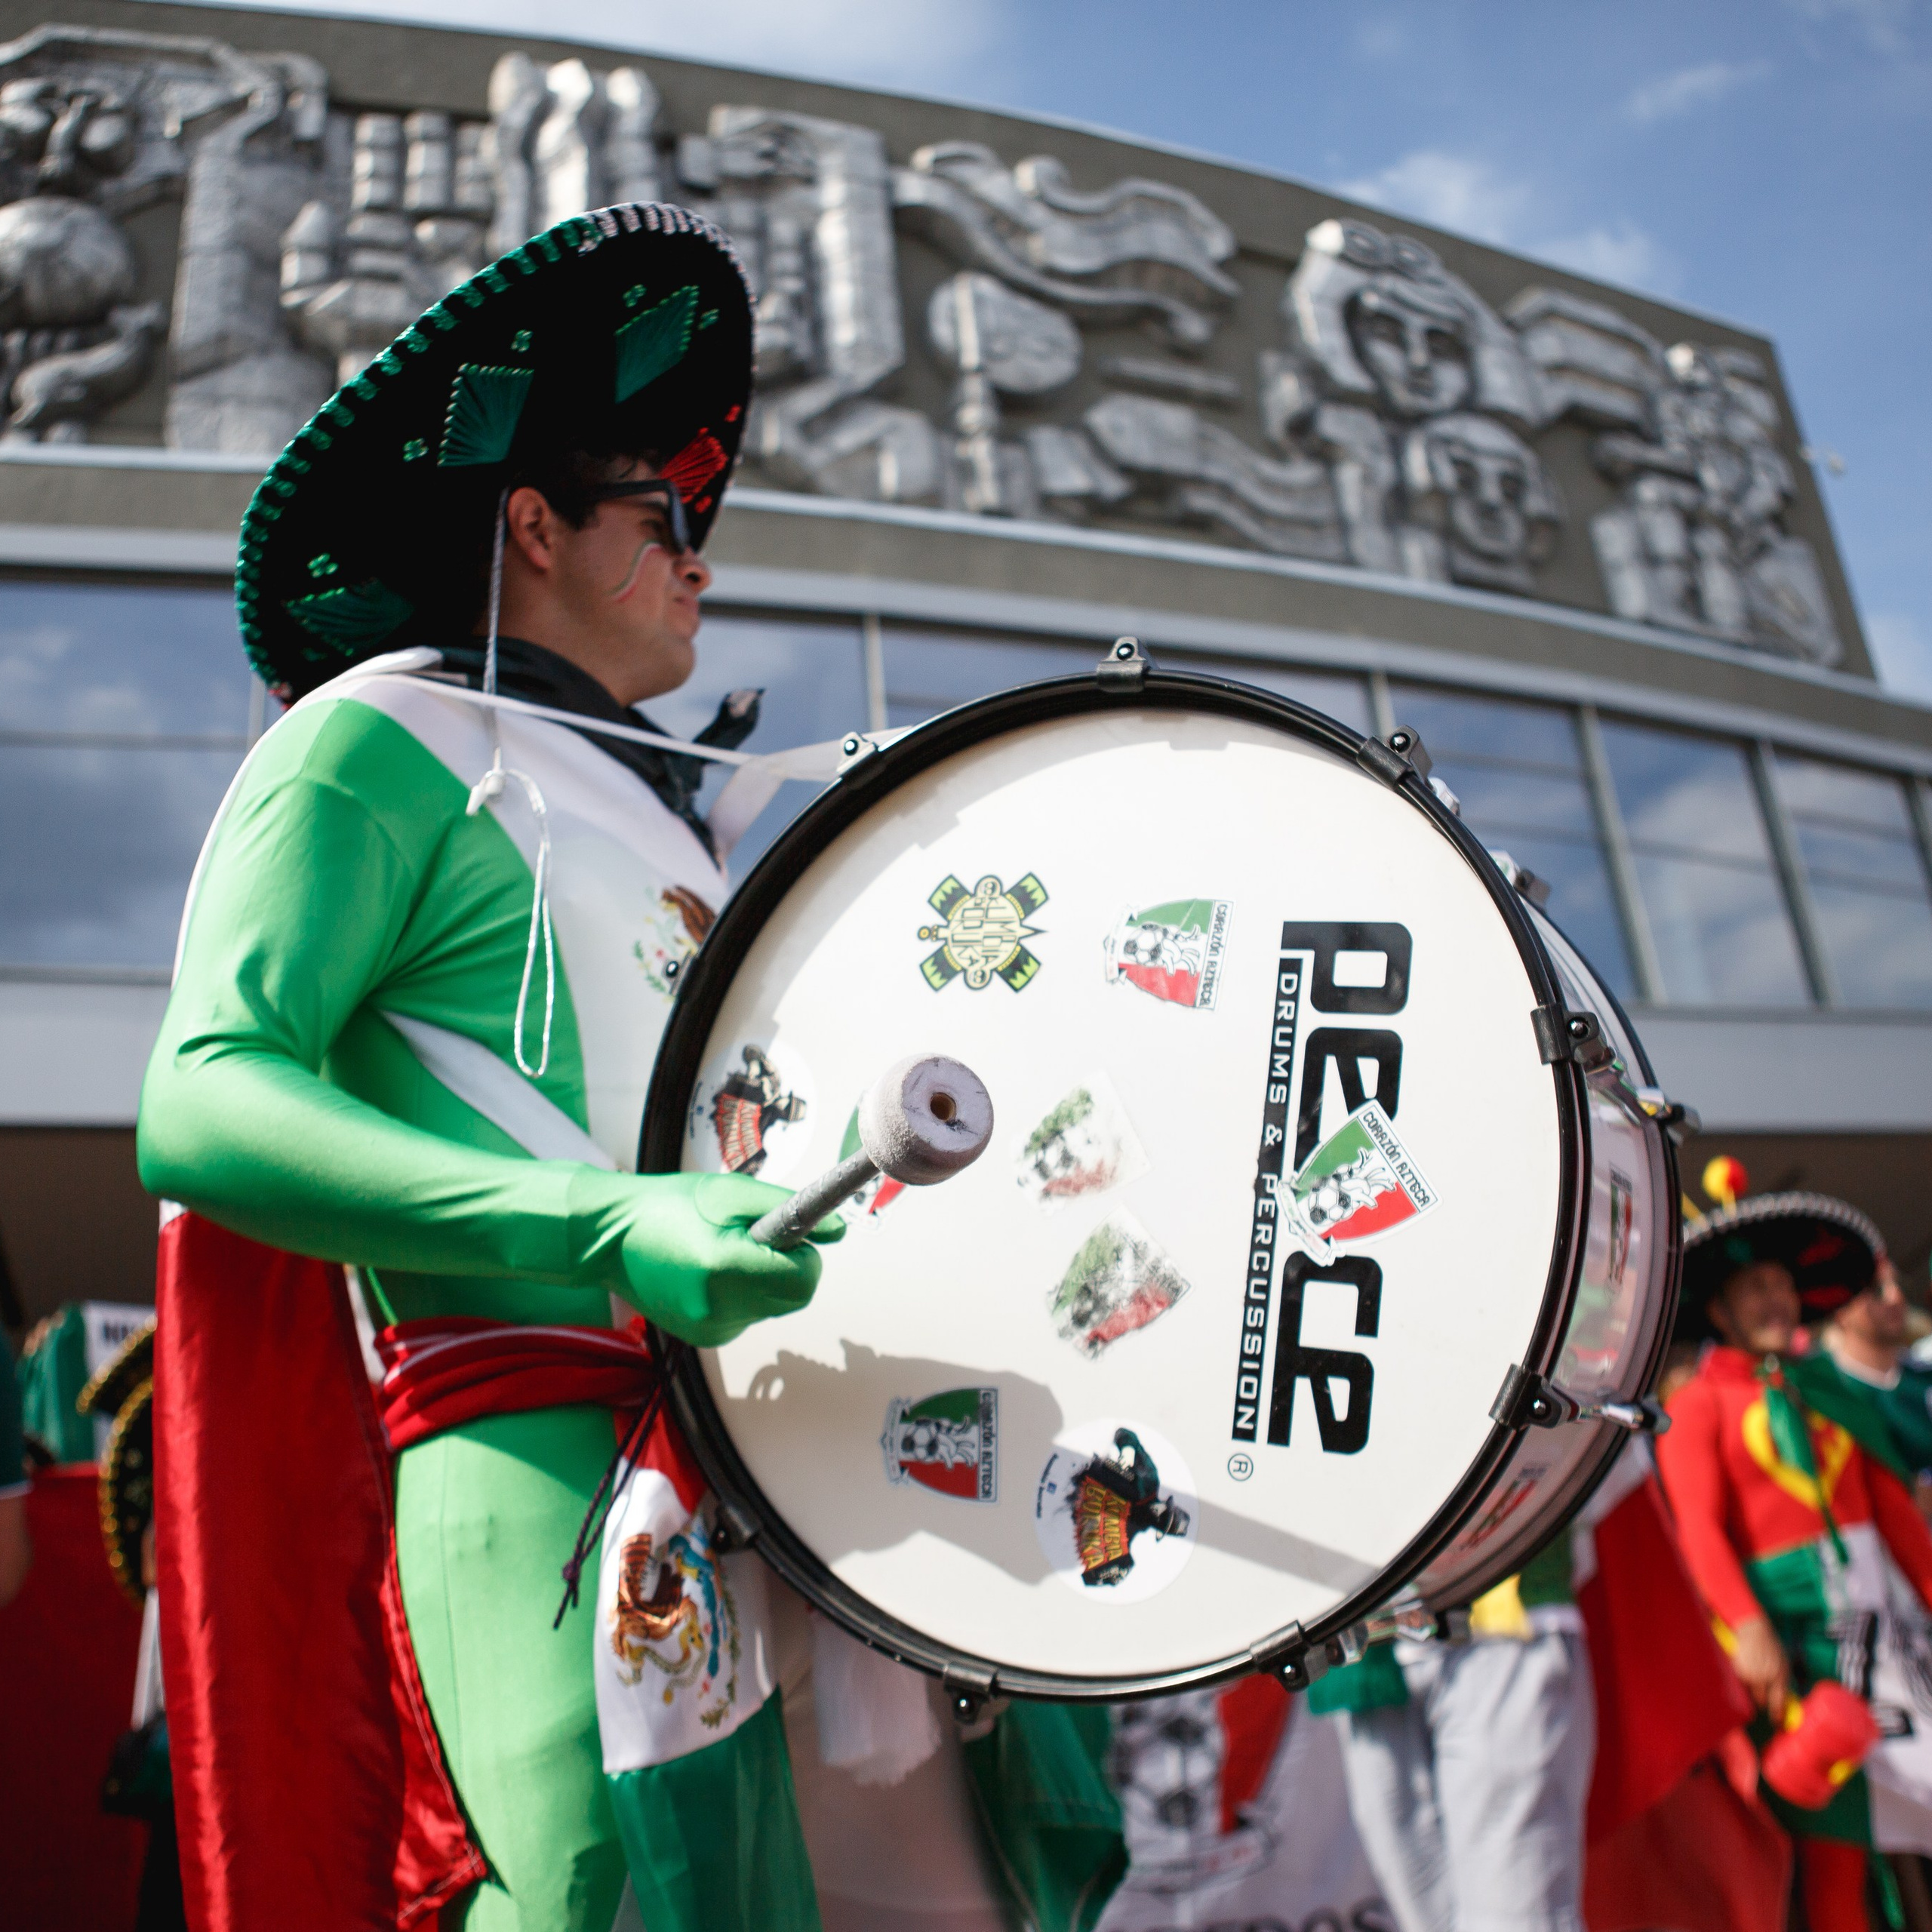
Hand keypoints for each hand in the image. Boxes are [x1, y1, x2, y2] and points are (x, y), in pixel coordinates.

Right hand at [615, 1172, 843, 1346]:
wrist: (609, 1237)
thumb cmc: (667, 1206)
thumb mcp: (731, 1192)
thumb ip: (790, 1208)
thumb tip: (838, 1230)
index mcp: (725, 1268)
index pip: (805, 1278)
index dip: (805, 1253)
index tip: (786, 1233)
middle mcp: (718, 1308)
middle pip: (796, 1296)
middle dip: (789, 1266)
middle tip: (755, 1237)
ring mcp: (710, 1329)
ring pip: (775, 1306)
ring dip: (765, 1279)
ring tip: (722, 1250)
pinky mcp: (705, 1337)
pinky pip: (750, 1315)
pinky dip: (744, 1294)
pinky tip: (709, 1272)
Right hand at [1728, 1615, 1789, 1716]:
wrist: (1752, 1629)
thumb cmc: (1768, 1644)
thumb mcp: (1782, 1662)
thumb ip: (1781, 1680)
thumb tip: (1781, 1698)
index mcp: (1779, 1676)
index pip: (1778, 1702)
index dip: (1777, 1714)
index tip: (1776, 1722)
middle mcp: (1765, 1678)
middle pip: (1761, 1700)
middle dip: (1760, 1699)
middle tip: (1759, 1692)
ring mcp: (1750, 1674)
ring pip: (1748, 1692)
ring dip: (1749, 1689)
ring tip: (1750, 1675)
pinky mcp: (1737, 1670)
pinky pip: (1739, 1683)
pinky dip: (1740, 1680)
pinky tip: (1743, 1669)